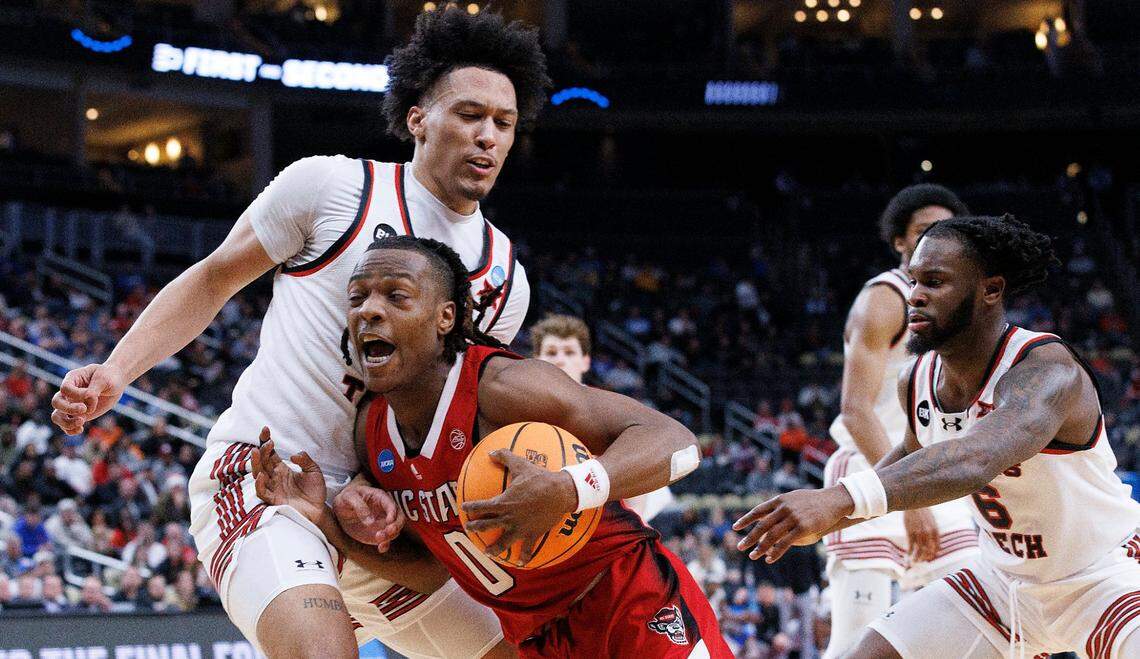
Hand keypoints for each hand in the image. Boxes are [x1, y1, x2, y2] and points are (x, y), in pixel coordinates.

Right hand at [50, 363, 126, 434]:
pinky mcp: (78, 415)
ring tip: (82, 421)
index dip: (76, 395)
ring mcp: (72, 405)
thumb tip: (87, 402)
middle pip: (56, 402)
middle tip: (84, 409)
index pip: (65, 389)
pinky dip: (70, 430)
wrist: (116, 384)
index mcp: (72, 379)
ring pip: (57, 416)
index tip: (93, 396)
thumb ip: (93, 390)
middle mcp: (68, 393)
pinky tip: (81, 429)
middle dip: (68, 408)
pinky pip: (66, 426)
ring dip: (66, 422)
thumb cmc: (110, 377)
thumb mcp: (104, 379)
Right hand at [251, 428, 326, 524]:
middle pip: (263, 462)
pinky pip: (263, 492)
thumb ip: (305, 460)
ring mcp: (273, 488)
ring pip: (259, 474)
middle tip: (267, 443)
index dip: (265, 441)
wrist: (319, 509)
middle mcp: (274, 477)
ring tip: (257, 452)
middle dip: (262, 451)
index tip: (265, 430)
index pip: (270, 453)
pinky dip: (260, 485)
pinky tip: (261, 476)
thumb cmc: (315, 491)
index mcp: (282, 469)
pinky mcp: (274, 500)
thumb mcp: (314, 471)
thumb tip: (293, 455)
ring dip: (256, 463)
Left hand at [332, 484, 404, 551]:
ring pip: (394, 530)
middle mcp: (385, 511)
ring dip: (390, 536)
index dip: (393, 513)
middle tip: (388, 532)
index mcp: (380, 498)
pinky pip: (386, 540)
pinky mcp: (378, 533)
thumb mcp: (349, 497)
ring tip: (378, 539)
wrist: (342, 508)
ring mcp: (383, 523)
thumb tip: (370, 521)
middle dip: (396, 525)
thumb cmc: (347, 497)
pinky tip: (381, 548)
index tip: (389, 521)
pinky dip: (386, 545)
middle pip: (399, 518)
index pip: (391, 505)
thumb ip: (359, 506)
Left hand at [461, 449, 576, 566]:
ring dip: (494, 548)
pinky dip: (524, 556)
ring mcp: (520, 527)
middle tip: (468, 528)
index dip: (471, 506)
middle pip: (487, 524)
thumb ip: (504, 457)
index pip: (482, 506)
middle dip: (476, 527)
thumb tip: (491, 451)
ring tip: (487, 552)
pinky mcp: (532, 533)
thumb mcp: (521, 464)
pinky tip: (521, 562)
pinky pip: (527, 548)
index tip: (464, 508)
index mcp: (503, 502)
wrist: (560, 493)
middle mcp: (509, 517)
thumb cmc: (539, 478)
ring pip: (503, 541)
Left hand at [733, 486, 854, 562]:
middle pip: (762, 525)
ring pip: (772, 535)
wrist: (833, 501)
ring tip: (752, 556)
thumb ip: (781, 505)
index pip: (758, 510)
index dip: (746, 519)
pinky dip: (775, 552)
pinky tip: (769, 559)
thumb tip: (768, 513)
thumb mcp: (794, 498)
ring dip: (760, 547)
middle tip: (740, 547)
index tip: (735, 527)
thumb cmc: (813, 501)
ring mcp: (793, 518)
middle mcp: (784, 508)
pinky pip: (785, 543)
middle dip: (750, 537)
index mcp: (780, 500)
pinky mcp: (802, 528)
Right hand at [903, 508, 939, 562]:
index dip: (933, 555)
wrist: (914, 503)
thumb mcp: (932, 522)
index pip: (936, 548)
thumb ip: (934, 533)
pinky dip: (909, 551)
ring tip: (915, 561)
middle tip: (922, 561)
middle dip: (925, 558)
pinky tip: (908, 554)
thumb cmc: (924, 512)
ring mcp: (919, 533)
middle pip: (928, 550)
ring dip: (917, 557)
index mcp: (935, 531)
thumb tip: (935, 544)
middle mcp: (928, 533)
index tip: (929, 558)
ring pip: (919, 550)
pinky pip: (910, 545)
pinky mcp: (910, 531)